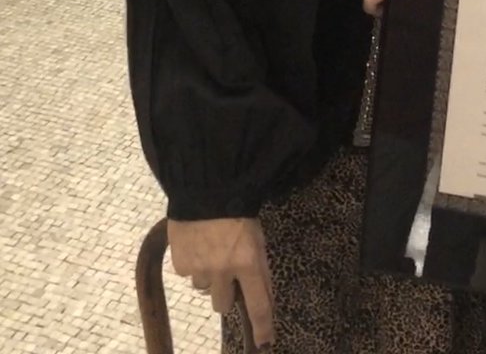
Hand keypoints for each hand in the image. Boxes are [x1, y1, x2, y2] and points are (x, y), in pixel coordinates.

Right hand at [168, 217, 272, 348]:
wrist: (206, 186)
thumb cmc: (239, 209)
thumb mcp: (257, 238)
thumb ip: (259, 269)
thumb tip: (263, 299)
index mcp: (248, 263)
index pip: (259, 305)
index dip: (263, 327)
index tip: (265, 342)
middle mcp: (224, 271)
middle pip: (224, 305)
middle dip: (227, 292)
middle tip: (227, 270)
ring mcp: (200, 269)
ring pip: (204, 288)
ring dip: (209, 275)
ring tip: (210, 248)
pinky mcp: (180, 263)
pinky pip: (188, 274)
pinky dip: (192, 263)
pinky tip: (197, 242)